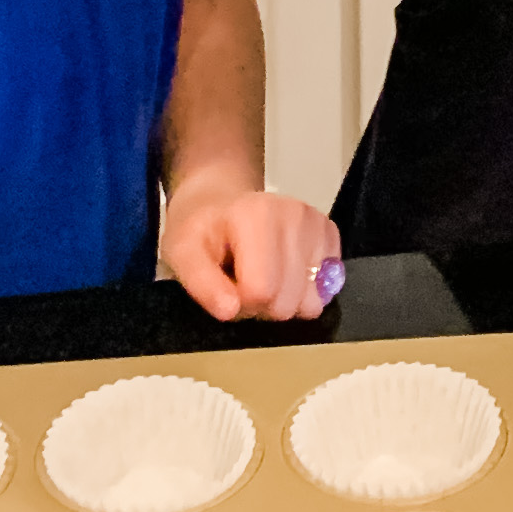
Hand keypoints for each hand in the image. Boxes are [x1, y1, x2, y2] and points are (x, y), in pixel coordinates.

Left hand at [160, 180, 342, 325]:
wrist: (219, 201)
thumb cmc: (201, 230)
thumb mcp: (182, 254)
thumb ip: (201, 283)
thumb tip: (230, 310)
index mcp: (255, 216)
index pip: (260, 291)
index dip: (240, 303)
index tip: (227, 288)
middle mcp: (294, 214)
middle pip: (288, 300)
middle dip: (263, 305)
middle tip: (243, 283)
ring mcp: (316, 222)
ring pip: (311, 301)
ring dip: (284, 299)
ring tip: (263, 276)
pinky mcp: (330, 232)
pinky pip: (327, 289)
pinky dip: (304, 289)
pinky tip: (283, 270)